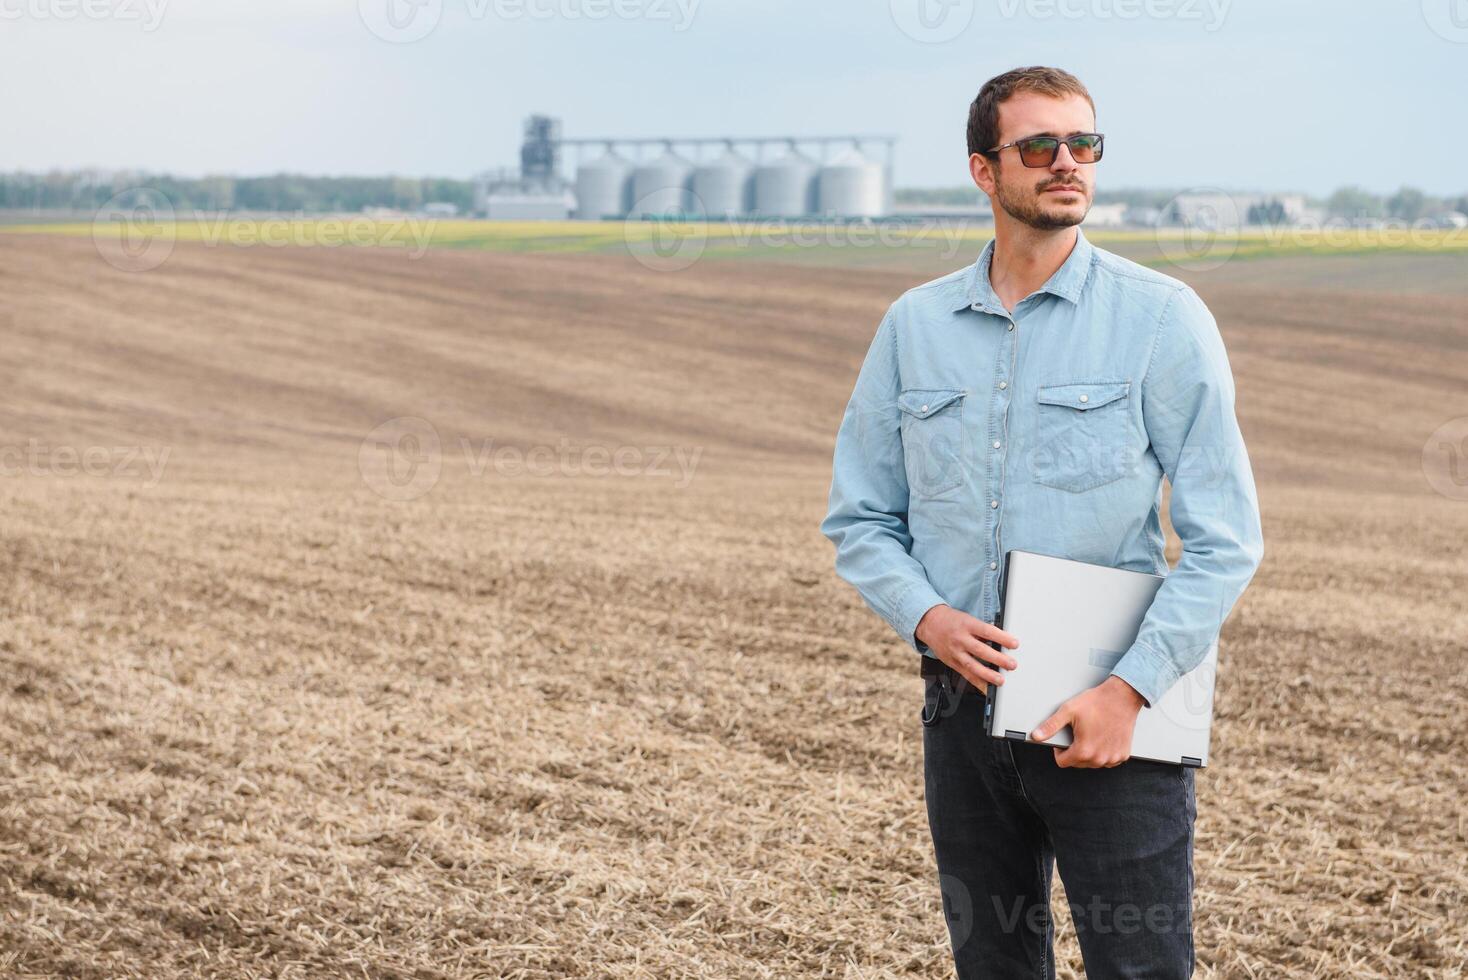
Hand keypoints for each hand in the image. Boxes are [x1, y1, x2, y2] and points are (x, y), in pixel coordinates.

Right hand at [915, 604, 1018, 692]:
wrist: (929, 623)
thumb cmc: (952, 621)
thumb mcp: (968, 619)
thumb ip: (983, 631)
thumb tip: (1001, 641)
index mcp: (967, 625)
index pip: (987, 631)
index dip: (1001, 638)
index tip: (1014, 644)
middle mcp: (960, 639)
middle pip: (980, 650)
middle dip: (997, 659)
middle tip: (1011, 665)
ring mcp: (955, 652)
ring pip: (972, 665)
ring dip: (987, 674)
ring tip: (1000, 680)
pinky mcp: (951, 662)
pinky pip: (965, 674)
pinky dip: (976, 682)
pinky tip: (986, 687)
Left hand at [1030, 676, 1146, 767]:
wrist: (1122, 697)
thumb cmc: (1098, 703)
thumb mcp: (1068, 711)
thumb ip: (1050, 726)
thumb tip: (1036, 735)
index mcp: (1084, 750)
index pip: (1063, 762)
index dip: (1059, 751)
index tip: (1064, 741)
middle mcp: (1099, 758)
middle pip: (1078, 763)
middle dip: (1074, 751)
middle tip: (1079, 733)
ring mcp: (1112, 758)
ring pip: (1093, 763)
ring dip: (1089, 753)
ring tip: (1091, 734)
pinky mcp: (1123, 754)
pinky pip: (1108, 760)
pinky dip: (1104, 752)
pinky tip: (1103, 738)